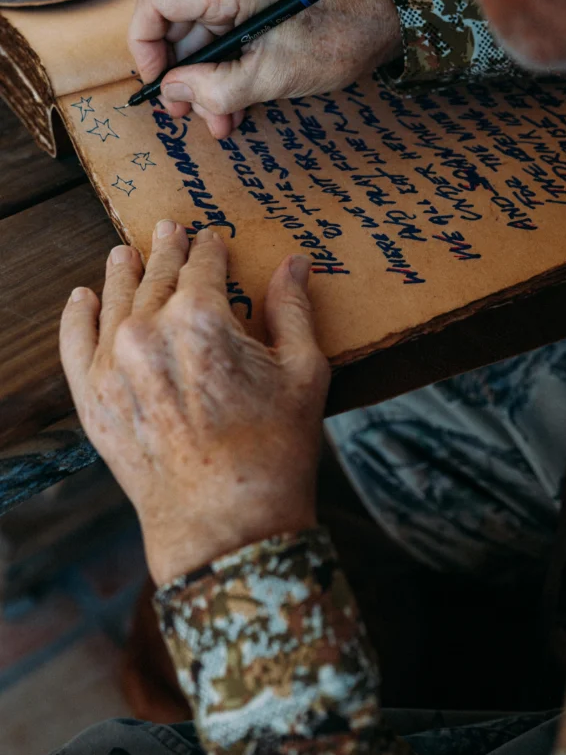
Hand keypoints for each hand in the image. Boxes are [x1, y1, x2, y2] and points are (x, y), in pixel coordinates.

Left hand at [59, 222, 329, 585]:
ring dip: (122, 273)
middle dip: (167, 251)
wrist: (226, 523)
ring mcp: (111, 365)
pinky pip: (74, 342)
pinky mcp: (92, 399)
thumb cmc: (275, 451)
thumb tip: (294, 264)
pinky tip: (82, 298)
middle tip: (169, 231)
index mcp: (202, 317)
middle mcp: (147, 332)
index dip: (210, 246)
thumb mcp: (303, 372)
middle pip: (157, 275)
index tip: (212, 238)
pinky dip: (76, 316)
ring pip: (114, 301)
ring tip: (125, 255)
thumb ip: (292, 310)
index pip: (203, 264)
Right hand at [128, 0, 401, 138]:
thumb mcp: (269, 78)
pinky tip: (232, 103)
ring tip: (220, 119)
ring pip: (194, 34)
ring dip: (203, 81)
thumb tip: (174, 93)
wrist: (377, 24)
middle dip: (182, 76)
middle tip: (193, 116)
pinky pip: (215, 32)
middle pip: (172, 23)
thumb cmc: (334, 41)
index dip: (146, 49)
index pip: (153, 3)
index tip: (160, 86)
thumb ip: (214, 90)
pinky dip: (220, 67)